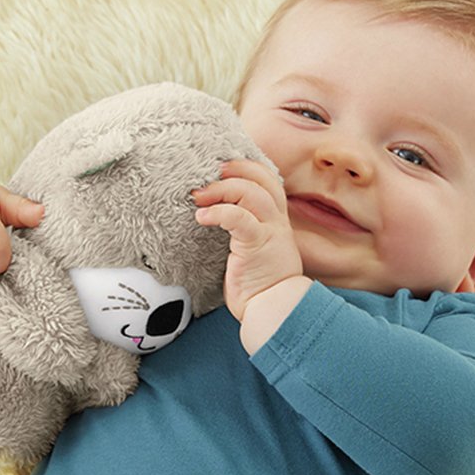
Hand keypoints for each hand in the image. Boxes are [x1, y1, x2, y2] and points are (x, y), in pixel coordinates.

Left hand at [191, 159, 307, 320]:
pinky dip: (218, 212)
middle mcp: (276, 221)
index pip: (267, 180)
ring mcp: (270, 231)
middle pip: (261, 179)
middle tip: (207, 173)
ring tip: (197, 195)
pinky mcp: (258, 245)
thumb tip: (209, 212)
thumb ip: (240, 227)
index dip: (246, 167)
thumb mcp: (250, 247)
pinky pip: (239, 219)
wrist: (272, 307)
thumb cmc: (256, 281)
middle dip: (234, 170)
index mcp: (275, 219)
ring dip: (221, 188)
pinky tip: (201, 216)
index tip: (220, 167)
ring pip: (251, 193)